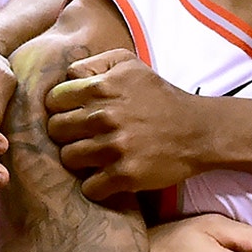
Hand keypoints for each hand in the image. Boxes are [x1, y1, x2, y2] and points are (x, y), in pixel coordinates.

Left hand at [46, 49, 205, 200]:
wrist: (197, 130)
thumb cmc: (159, 97)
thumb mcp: (130, 64)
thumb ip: (94, 63)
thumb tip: (67, 76)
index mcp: (102, 88)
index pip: (54, 100)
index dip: (62, 107)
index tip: (74, 114)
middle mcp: (104, 116)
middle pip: (56, 130)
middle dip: (66, 134)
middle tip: (83, 136)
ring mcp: (114, 147)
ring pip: (68, 158)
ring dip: (79, 160)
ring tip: (95, 156)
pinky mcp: (125, 175)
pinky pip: (89, 187)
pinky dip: (95, 186)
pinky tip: (106, 177)